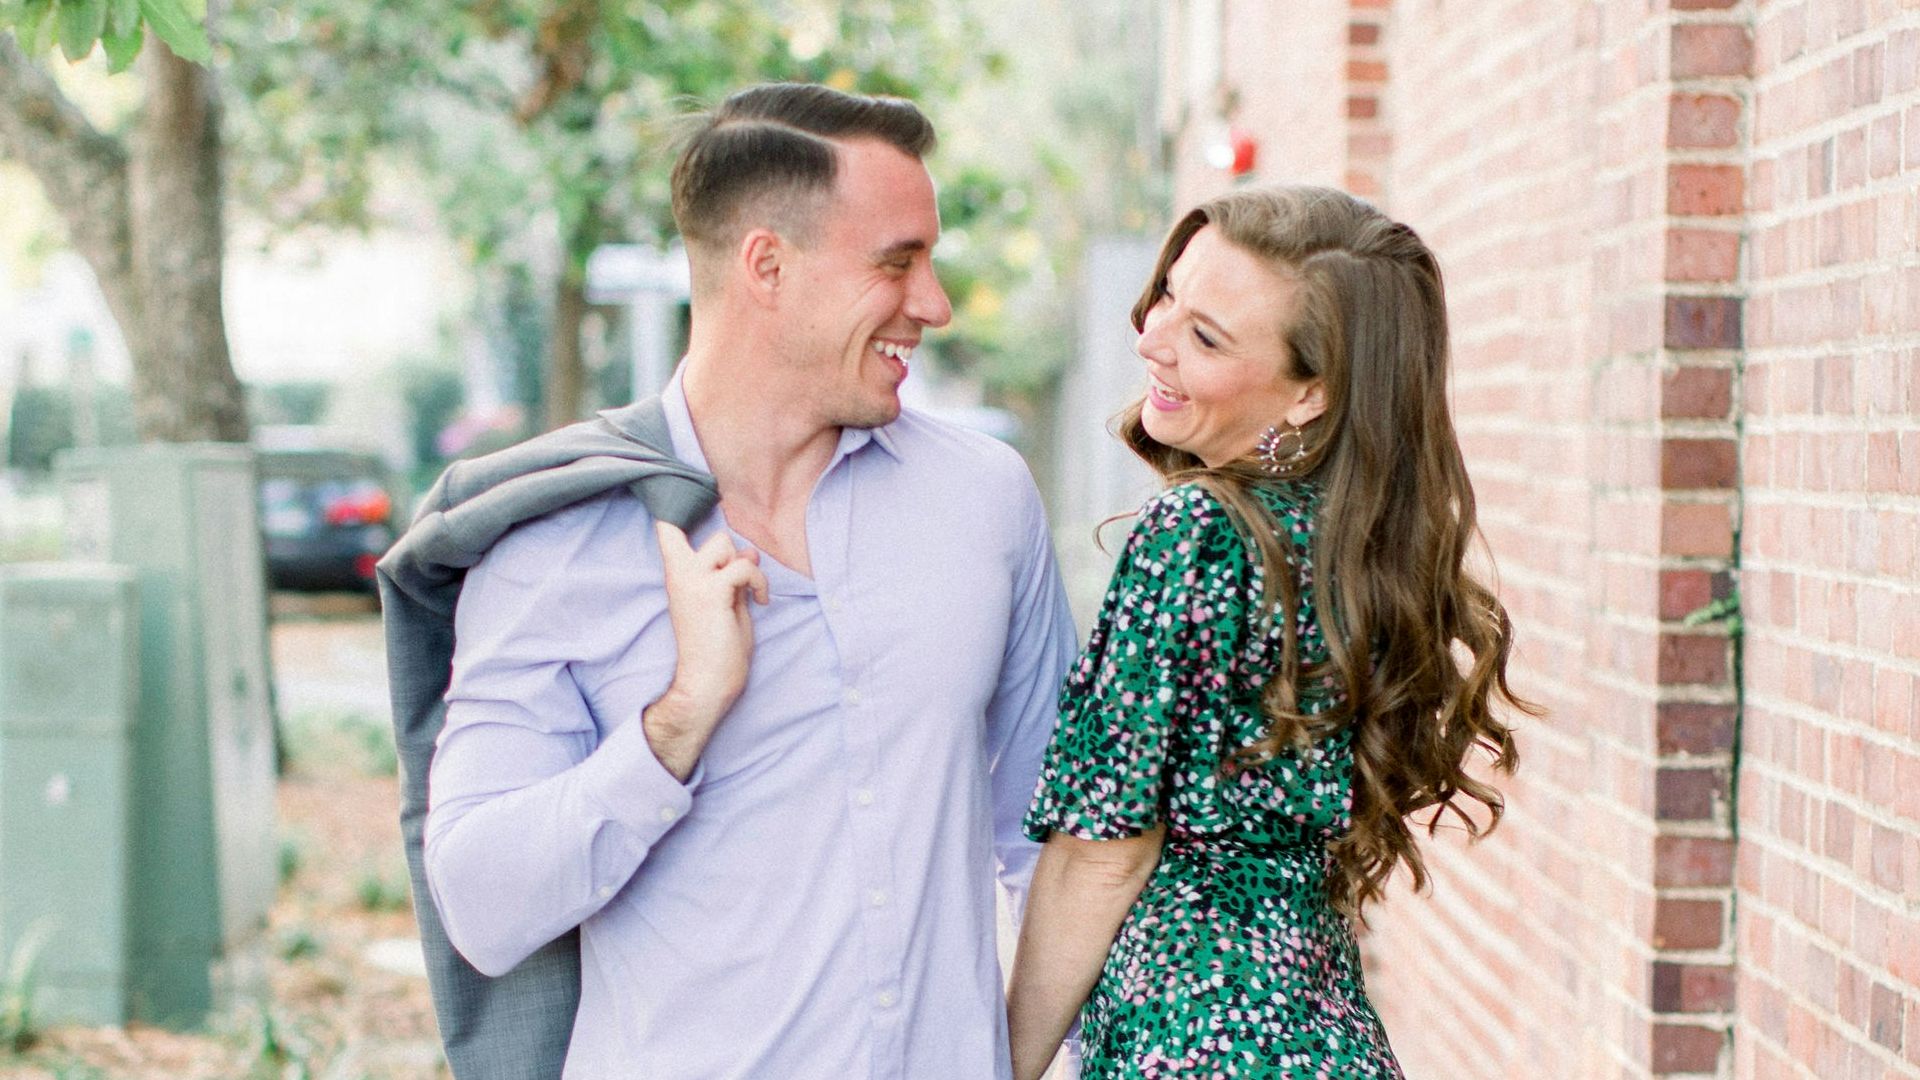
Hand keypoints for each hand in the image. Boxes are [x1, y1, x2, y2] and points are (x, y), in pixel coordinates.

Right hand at [654, 521, 770, 710]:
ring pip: (726, 544)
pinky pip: (745, 566)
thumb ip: (732, 575)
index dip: (681, 508)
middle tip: (740, 585)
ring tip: (751, 592)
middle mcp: (681, 574)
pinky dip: (759, 581)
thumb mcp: (725, 603)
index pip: (667, 529)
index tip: (703, 501)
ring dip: (746, 567)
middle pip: (715, 537)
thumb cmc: (715, 649)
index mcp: (678, 576)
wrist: (707, 682)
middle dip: (735, 556)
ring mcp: (694, 581)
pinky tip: (760, 601)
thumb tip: (748, 550)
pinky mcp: (713, 591)